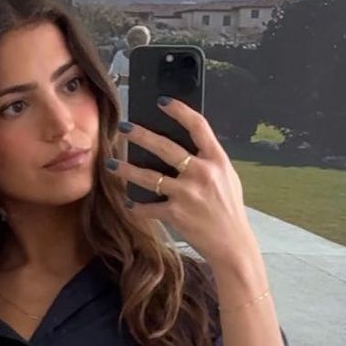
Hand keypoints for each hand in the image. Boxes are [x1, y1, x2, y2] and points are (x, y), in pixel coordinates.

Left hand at [105, 99, 258, 270]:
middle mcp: (202, 173)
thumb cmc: (229, 210)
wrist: (232, 244)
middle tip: (124, 127)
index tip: (162, 102)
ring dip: (128, 169)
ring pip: (150, 177)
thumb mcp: (227, 178)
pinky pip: (149, 208)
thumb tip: (186, 148)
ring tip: (112, 164)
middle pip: (166, 147)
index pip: (198, 126)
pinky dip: (137, 206)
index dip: (179, 110)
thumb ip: (208, 161)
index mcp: (216, 160)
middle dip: (141, 135)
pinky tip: (128, 203)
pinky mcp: (176, 214)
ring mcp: (187, 193)